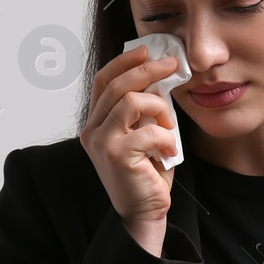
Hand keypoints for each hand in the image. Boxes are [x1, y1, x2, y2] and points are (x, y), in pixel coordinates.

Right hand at [80, 45, 181, 234]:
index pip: (103, 81)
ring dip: (158, 108)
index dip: (124, 62)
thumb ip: (144, 110)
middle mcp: (92, 131)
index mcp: (96, 124)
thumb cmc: (146, 175)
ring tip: (170, 125)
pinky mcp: (117, 156)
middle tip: (172, 65)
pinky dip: (165, 136)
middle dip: (147, 70)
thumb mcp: (144, 134)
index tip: (145, 50)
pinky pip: (147, 130)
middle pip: (116, 85)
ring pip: (130, 101)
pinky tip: (169, 150)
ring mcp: (102, 143)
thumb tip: (159, 77)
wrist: (144, 214)